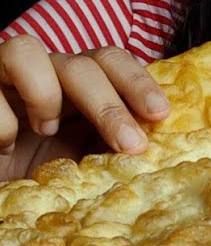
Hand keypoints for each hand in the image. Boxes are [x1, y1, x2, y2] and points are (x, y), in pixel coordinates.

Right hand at [0, 36, 170, 175]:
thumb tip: (157, 147)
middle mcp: (43, 72)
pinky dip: (3, 123)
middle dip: (109, 105)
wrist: (3, 195)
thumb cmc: (41, 176)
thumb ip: (114, 146)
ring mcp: (4, 78)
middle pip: (81, 63)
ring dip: (43, 93)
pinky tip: (6, 147)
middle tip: (129, 145)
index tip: (160, 114)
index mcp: (77, 84)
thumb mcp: (85, 163)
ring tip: (45, 130)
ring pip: (25, 50)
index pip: (110, 60)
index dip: (137, 81)